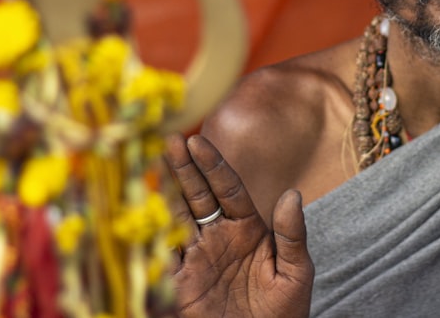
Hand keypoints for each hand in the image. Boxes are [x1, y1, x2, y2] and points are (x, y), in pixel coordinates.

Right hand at [164, 134, 313, 317]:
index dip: (211, 165)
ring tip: (149, 164)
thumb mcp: (296, 273)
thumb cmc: (284, 314)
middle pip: (197, 195)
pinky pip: (163, 253)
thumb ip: (292, 235)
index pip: (226, 188)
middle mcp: (218, 236)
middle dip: (183, 168)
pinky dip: (152, 233)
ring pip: (176, 216)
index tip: (197, 142)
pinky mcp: (180, 282)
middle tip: (169, 140)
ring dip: (163, 191)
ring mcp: (197, 257)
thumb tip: (292, 195)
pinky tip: (143, 211)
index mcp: (247, 228)